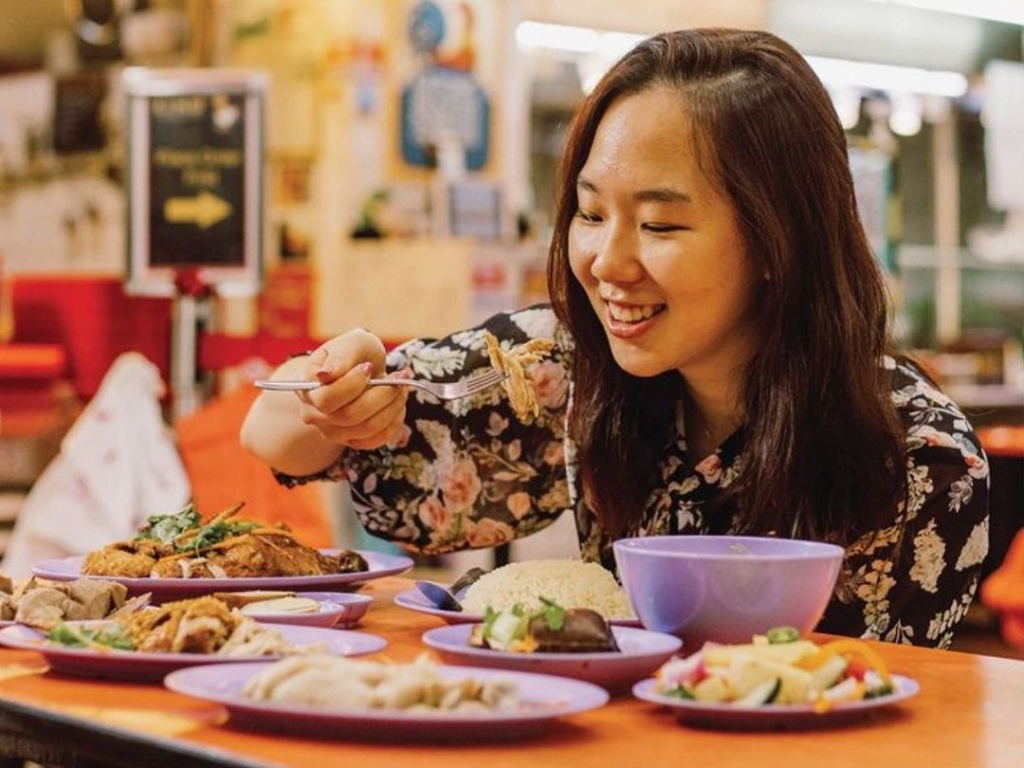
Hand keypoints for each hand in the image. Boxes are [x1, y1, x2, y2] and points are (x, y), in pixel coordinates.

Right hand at [294, 329, 408, 449]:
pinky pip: (378, 439)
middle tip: (399, 375)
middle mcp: (314, 415)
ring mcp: (332, 432)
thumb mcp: (350, 342)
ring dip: (393, 405)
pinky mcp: (353, 441)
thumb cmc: (353, 353)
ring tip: (401, 386)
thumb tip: (324, 376)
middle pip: (350, 416)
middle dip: (382, 394)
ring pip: (368, 428)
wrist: (361, 366)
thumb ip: (339, 357)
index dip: (352, 385)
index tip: (369, 367)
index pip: (326, 400)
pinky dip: (395, 420)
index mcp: (306, 389)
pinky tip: (397, 403)